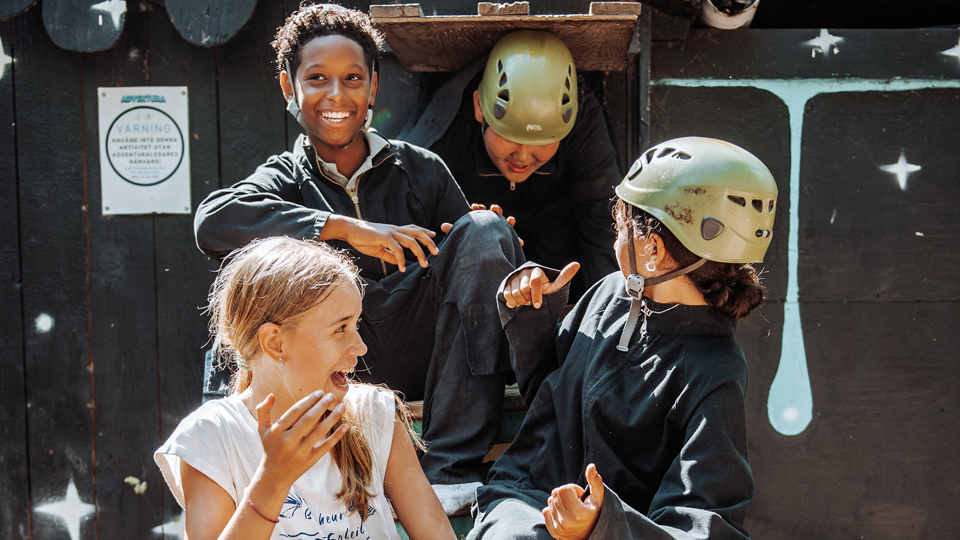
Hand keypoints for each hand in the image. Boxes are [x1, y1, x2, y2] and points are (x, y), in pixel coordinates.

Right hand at [255, 391, 347, 486]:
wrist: (273, 477)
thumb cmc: (270, 448)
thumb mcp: (262, 430)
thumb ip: (263, 411)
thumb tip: (271, 395)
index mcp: (277, 431)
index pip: (295, 411)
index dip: (309, 400)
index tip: (320, 392)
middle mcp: (288, 441)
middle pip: (309, 419)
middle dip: (322, 405)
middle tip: (331, 395)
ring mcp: (300, 452)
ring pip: (320, 431)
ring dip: (333, 417)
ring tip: (342, 406)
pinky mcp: (310, 460)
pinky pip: (326, 446)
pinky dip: (337, 435)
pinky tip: (345, 425)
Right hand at [324, 215, 438, 271]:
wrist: (350, 230)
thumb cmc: (363, 238)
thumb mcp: (379, 248)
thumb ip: (389, 254)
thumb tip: (397, 261)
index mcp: (394, 230)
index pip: (413, 229)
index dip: (424, 231)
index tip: (434, 236)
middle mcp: (395, 229)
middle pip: (417, 233)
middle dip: (429, 242)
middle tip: (437, 252)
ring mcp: (390, 232)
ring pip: (411, 241)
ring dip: (420, 253)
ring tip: (424, 264)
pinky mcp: (384, 237)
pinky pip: (397, 249)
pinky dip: (402, 259)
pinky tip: (402, 267)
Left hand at [441, 204, 523, 245]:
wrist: (479, 260)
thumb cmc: (468, 246)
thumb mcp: (461, 237)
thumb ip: (454, 231)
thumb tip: (442, 226)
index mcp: (479, 223)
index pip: (480, 213)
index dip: (478, 208)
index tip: (474, 206)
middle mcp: (490, 226)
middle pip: (494, 215)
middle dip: (494, 210)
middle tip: (493, 208)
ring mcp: (499, 231)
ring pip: (504, 223)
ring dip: (506, 219)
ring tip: (508, 218)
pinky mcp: (505, 240)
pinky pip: (512, 235)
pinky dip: (514, 231)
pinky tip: (515, 231)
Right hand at [503, 262, 579, 308]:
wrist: (529, 291)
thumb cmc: (545, 288)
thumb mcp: (555, 285)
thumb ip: (564, 276)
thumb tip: (577, 264)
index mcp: (537, 271)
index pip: (535, 281)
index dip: (537, 295)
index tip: (538, 306)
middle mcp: (524, 271)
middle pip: (525, 289)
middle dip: (529, 299)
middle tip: (532, 302)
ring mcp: (514, 277)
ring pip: (515, 293)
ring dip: (521, 302)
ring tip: (526, 301)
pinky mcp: (506, 283)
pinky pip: (507, 295)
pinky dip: (512, 302)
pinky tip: (518, 302)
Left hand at [542, 463, 604, 539]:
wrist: (588, 535)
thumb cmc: (593, 514)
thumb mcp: (598, 498)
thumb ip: (595, 482)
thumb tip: (591, 466)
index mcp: (578, 514)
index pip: (565, 489)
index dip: (573, 489)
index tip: (579, 497)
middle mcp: (566, 521)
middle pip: (556, 493)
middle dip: (565, 494)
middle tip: (575, 502)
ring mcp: (558, 527)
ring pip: (550, 501)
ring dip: (559, 501)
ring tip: (570, 508)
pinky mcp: (552, 531)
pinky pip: (545, 511)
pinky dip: (552, 510)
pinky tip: (563, 514)